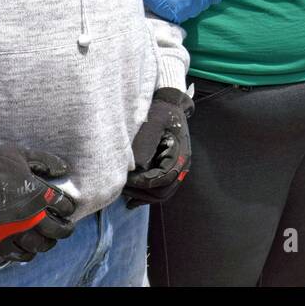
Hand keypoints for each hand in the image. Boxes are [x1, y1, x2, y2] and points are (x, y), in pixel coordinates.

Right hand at [0, 136, 75, 261]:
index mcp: (38, 194)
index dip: (67, 207)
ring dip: (47, 243)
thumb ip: (46, 162)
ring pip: (37, 245)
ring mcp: (11, 229)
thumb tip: (64, 169)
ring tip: (49, 241)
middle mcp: (28, 215)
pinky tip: (29, 251)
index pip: (62, 206)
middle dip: (64, 229)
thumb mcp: (25, 155)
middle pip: (55, 230)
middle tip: (66, 228)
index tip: (67, 209)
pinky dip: (25, 255)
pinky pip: (14, 254)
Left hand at [123, 87, 192, 206]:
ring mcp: (178, 169)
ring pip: (162, 194)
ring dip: (143, 197)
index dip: (143, 182)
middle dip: (141, 192)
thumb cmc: (160, 112)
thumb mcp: (152, 124)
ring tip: (124, 195)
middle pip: (163, 191)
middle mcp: (182, 165)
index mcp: (180, 154)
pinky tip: (132, 200)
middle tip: (121, 188)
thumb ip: (144, 145)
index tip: (125, 179)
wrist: (170, 105)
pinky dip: (146, 196)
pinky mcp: (170, 170)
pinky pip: (161, 189)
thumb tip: (135, 169)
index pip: (163, 178)